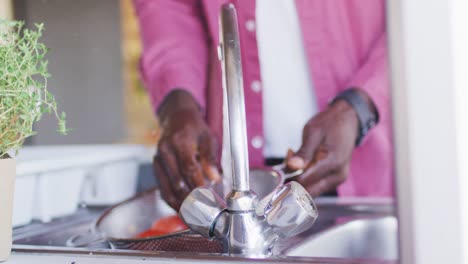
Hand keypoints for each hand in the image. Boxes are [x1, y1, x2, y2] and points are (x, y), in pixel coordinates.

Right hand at [154, 90, 220, 209]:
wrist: (176, 117)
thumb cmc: (193, 127)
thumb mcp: (207, 137)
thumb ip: (210, 158)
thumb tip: (214, 178)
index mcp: (178, 140)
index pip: (188, 166)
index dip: (197, 183)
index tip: (207, 194)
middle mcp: (164, 150)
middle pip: (176, 179)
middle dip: (190, 195)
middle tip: (202, 207)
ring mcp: (157, 159)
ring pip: (166, 186)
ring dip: (179, 201)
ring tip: (191, 213)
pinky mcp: (155, 166)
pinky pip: (161, 186)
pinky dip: (171, 198)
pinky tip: (180, 207)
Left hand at [285, 100, 359, 196]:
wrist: (347, 121)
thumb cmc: (331, 124)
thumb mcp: (314, 132)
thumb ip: (304, 152)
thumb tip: (292, 166)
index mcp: (333, 163)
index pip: (304, 180)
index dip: (290, 174)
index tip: (286, 160)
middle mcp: (337, 176)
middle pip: (307, 189)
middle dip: (293, 177)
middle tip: (291, 156)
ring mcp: (336, 180)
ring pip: (310, 189)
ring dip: (298, 177)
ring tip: (297, 155)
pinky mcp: (333, 180)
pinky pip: (315, 185)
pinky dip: (305, 176)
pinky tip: (304, 161)